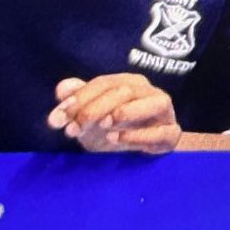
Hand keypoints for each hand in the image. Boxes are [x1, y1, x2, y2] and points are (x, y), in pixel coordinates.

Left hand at [50, 74, 181, 153]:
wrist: (148, 148)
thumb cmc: (118, 127)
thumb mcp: (92, 115)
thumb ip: (77, 99)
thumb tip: (62, 89)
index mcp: (128, 82)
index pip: (102, 83)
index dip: (78, 98)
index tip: (57, 118)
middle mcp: (148, 91)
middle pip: (123, 91)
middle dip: (94, 109)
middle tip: (73, 128)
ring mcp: (164, 111)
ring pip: (151, 103)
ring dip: (125, 112)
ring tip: (102, 124)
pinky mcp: (171, 133)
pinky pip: (160, 132)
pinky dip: (138, 135)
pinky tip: (115, 139)